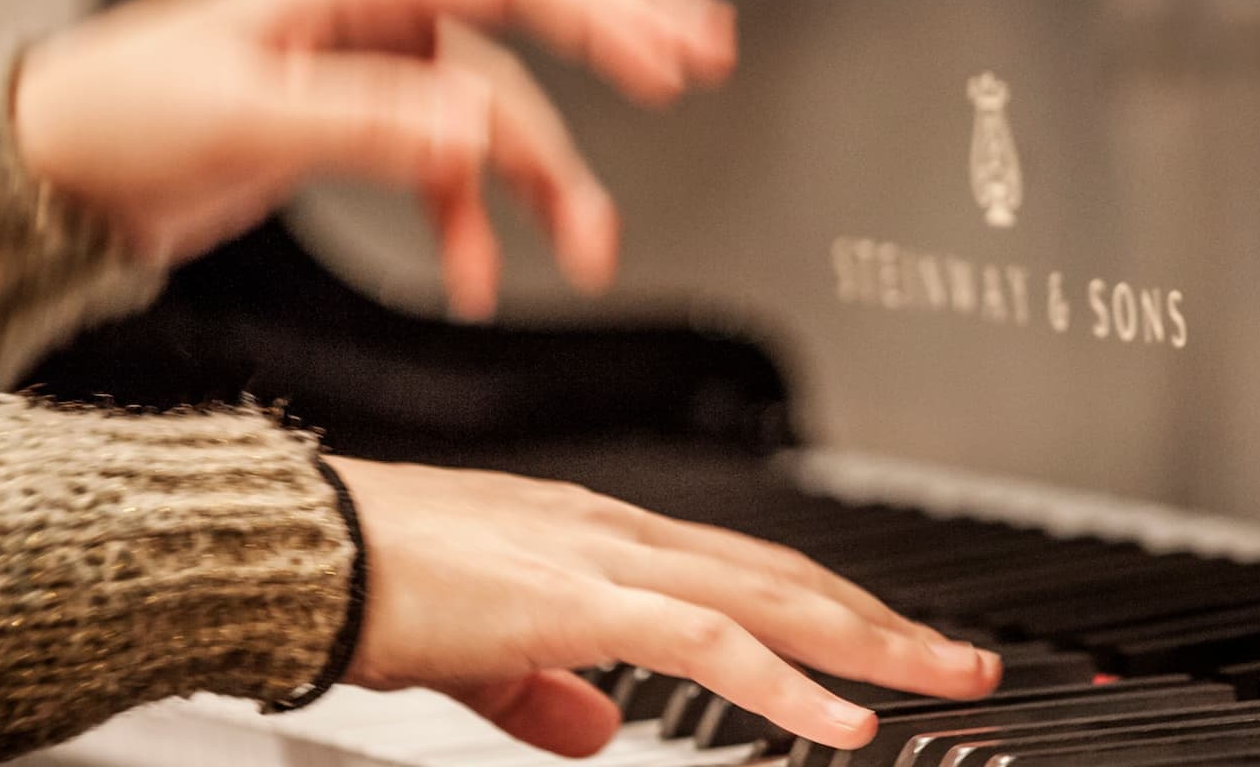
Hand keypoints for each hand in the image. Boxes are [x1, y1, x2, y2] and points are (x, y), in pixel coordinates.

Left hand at [11, 0, 735, 318]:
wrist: (62, 175)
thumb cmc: (122, 118)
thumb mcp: (245, 116)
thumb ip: (368, 123)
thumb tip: (474, 136)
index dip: (606, 8)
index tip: (674, 54)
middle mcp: (378, 13)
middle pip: (530, 13)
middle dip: (618, 41)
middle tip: (699, 64)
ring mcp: (377, 70)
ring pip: (498, 115)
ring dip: (546, 184)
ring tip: (588, 250)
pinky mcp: (365, 126)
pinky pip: (450, 170)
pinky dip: (472, 225)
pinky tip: (478, 278)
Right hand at [328, 455, 1002, 756]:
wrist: (299, 546)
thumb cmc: (369, 580)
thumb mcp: (475, 650)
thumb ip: (542, 691)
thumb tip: (597, 729)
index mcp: (594, 534)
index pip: (737, 568)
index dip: (819, 606)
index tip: (881, 642)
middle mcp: (614, 531)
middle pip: (780, 575)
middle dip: (879, 619)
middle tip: (960, 657)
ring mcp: (600, 554)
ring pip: (767, 598)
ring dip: (866, 642)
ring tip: (944, 679)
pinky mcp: (575, 597)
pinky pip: (706, 643)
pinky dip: (784, 682)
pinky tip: (840, 720)